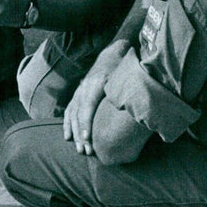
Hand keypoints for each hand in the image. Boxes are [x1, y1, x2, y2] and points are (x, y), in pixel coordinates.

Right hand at [63, 40, 128, 154]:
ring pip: (72, 114)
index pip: (87, 107)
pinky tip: (68, 137)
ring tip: (80, 149)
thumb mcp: (125, 77)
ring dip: (75, 133)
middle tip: (87, 151)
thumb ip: (127, 92)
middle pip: (78, 114)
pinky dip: (67, 124)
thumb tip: (138, 110)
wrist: (110, 55)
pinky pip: (69, 111)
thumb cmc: (121, 68)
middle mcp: (84, 88)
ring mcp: (79, 91)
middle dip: (81, 134)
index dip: (86, 124)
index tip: (87, 138)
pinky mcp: (78, 94)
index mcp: (95, 84)